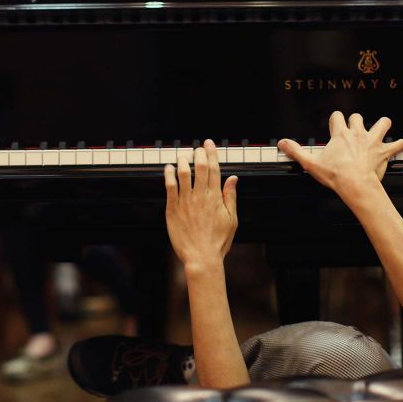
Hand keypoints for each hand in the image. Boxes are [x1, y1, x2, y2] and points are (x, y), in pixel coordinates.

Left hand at [164, 140, 237, 271]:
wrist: (201, 257)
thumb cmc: (218, 241)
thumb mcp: (231, 219)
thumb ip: (231, 197)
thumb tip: (233, 178)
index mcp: (215, 198)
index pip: (214, 169)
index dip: (211, 154)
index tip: (209, 144)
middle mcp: (200, 197)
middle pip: (200, 167)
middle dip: (198, 153)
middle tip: (197, 147)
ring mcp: (185, 202)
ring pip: (184, 174)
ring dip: (183, 160)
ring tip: (183, 155)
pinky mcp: (172, 209)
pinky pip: (169, 187)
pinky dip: (169, 174)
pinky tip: (169, 168)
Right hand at [278, 111, 402, 198]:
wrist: (356, 185)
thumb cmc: (335, 175)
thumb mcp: (311, 163)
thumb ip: (296, 151)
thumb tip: (282, 143)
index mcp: (341, 134)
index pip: (337, 116)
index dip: (335, 119)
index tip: (334, 126)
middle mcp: (358, 133)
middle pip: (358, 117)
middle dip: (356, 121)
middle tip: (354, 129)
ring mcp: (373, 141)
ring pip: (382, 124)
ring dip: (383, 124)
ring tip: (383, 125)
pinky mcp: (383, 152)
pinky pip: (397, 144)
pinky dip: (402, 143)